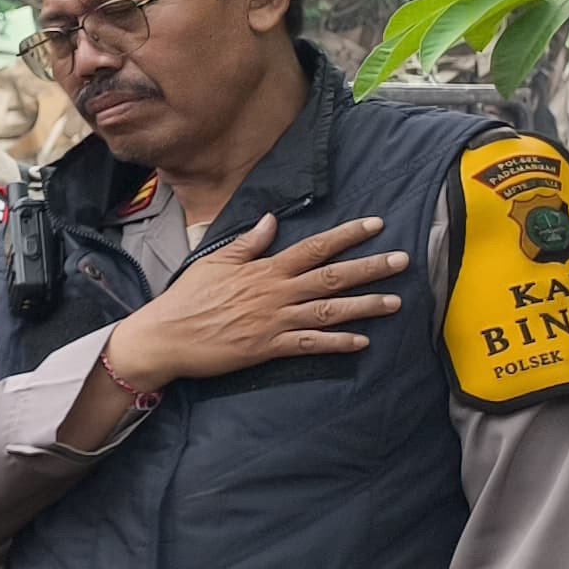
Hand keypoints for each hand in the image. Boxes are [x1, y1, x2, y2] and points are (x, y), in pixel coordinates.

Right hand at [105, 214, 408, 387]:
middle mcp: (276, 293)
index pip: (315, 248)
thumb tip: (273, 220)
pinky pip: (310, 345)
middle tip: (403, 261)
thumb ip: (249, 243)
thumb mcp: (215, 261)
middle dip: (370, 268)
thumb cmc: (186, 298)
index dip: (348, 236)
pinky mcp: (267, 347)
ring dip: (365, 306)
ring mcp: (274, 321)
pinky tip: (361, 342)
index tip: (376, 225)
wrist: (165, 337)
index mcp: (264, 269)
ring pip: (329, 311)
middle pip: (332, 277)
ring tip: (395, 302)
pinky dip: (337, 343)